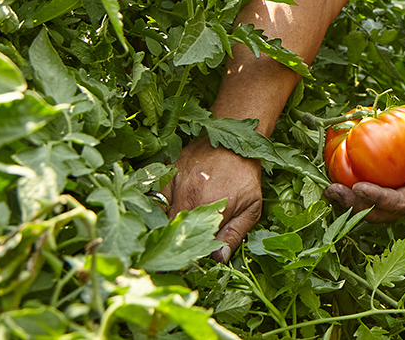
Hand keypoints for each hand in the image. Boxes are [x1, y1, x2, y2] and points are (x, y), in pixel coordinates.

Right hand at [163, 136, 261, 261]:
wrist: (235, 140)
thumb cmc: (245, 176)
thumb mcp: (251, 208)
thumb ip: (234, 235)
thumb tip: (217, 260)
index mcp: (213, 206)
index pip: (194, 242)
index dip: (189, 255)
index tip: (187, 264)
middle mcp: (191, 196)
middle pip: (172, 230)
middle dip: (172, 245)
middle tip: (171, 256)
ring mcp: (176, 183)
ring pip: (160, 215)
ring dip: (161, 228)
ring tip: (162, 240)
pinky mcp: (166, 172)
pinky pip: (153, 197)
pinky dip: (154, 208)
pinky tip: (158, 217)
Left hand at [324, 139, 404, 223]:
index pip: (398, 204)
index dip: (378, 199)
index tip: (359, 188)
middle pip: (376, 211)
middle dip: (353, 204)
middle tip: (332, 190)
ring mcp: (401, 194)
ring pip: (369, 202)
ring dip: (348, 197)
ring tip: (327, 186)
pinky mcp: (396, 183)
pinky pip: (372, 185)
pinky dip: (355, 180)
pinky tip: (339, 167)